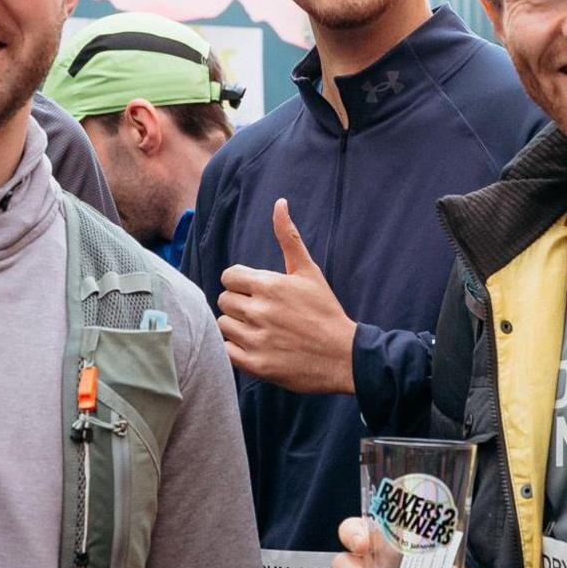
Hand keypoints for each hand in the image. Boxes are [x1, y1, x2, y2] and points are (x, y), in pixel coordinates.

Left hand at [217, 199, 357, 394]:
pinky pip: (227, 350)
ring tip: (260, 330)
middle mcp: (259, 311)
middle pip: (224, 300)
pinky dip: (236, 349)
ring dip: (237, 326)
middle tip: (262, 312)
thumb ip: (289, 237)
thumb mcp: (308, 271)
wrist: (343, 356)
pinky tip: (256, 346)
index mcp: (269, 285)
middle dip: (239, 304)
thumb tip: (279, 203)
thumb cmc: (325, 311)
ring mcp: (256, 339)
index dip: (240, 283)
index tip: (256, 291)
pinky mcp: (255, 364)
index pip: (229, 276)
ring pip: (223, 325)